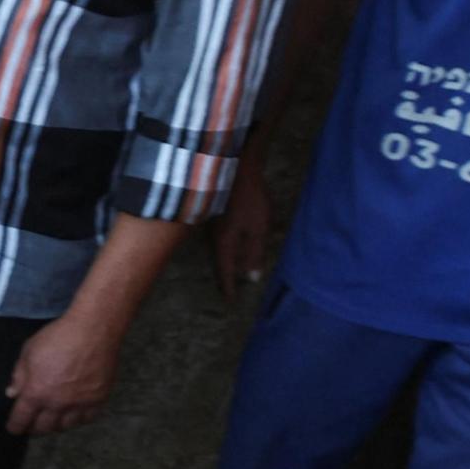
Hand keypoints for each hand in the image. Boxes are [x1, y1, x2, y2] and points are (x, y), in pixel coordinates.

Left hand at [4, 306, 125, 434]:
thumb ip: (19, 375)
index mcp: (36, 392)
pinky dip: (79, 418)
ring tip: (53, 418)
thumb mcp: (29, 351)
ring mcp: (79, 403)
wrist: (93, 329)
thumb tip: (12, 393)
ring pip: (66, 426)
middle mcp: (57, 403)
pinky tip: (75, 412)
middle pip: (44, 428)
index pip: (21, 420)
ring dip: (57, 424)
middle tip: (32, 424)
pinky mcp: (98, 399)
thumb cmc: (58, 336)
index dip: (15, 426)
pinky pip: (87, 418)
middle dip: (35, 428)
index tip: (14, 428)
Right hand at [213, 164, 277, 301]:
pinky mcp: (213, 215)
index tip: (229, 301)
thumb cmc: (250, 199)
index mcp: (224, 243)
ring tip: (233, 270)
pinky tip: (233, 245)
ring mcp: (210, 226)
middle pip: (218, 262)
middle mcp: (213, 237)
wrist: (236, 167)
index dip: (228, 287)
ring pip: (218, 250)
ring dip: (226, 261)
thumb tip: (252, 277)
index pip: (225, 271)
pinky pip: (219, 238)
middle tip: (228, 290)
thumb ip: (255, 253)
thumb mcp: (259, 229)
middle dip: (225, 276)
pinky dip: (226, 247)